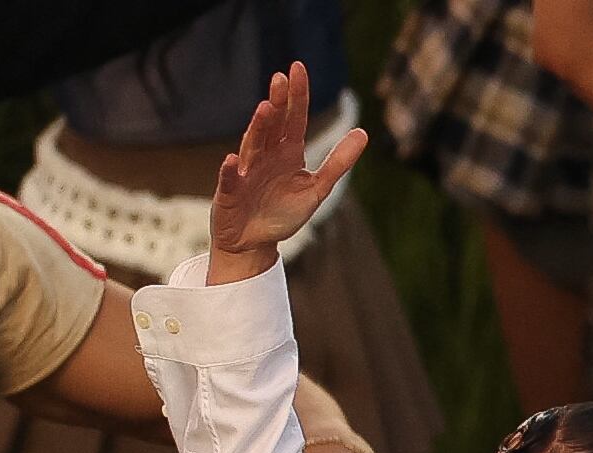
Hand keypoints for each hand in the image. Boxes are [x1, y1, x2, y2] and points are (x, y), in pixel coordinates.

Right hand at [209, 63, 366, 282]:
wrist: (254, 243)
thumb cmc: (282, 214)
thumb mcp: (317, 189)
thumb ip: (338, 162)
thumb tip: (362, 132)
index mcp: (287, 152)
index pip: (294, 118)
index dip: (297, 95)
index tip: (297, 68)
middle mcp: (266, 156)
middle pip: (272, 125)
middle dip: (276, 103)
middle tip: (280, 79)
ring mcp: (246, 172)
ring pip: (252, 146)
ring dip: (258, 128)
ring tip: (265, 109)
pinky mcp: (230, 194)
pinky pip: (230, 181)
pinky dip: (230, 172)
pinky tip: (231, 161)